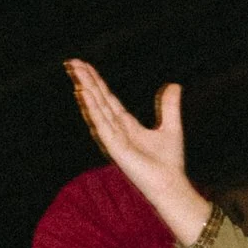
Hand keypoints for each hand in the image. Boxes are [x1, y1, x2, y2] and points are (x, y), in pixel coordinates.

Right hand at [65, 61, 212, 246]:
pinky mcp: (114, 147)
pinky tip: (84, 94)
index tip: (84, 66)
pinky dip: (92, 108)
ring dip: (86, 91)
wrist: (170, 185)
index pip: (107, 99)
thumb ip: (169, 106)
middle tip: (72, 62)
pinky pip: (101, 123)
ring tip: (75, 73)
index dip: (96, 83)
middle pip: (97, 100)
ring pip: (96, 109)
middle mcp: (115, 130)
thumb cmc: (169, 162)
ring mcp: (113, 138)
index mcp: (125, 125)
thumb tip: (175, 85)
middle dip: (86, 81)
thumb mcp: (171, 126)